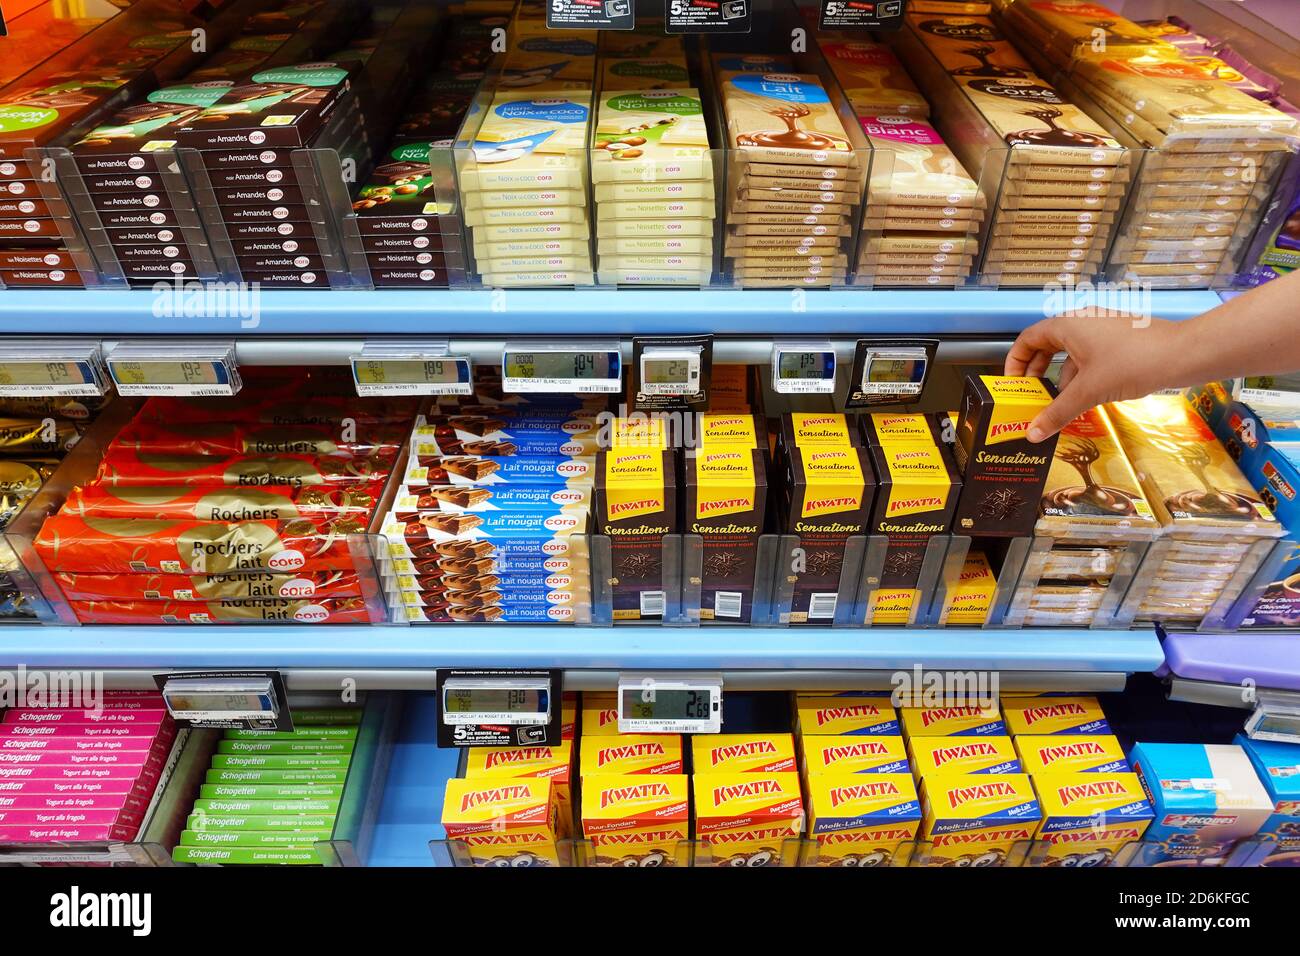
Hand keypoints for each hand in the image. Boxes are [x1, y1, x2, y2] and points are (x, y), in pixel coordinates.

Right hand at [1005, 310, 1182, 441]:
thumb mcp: (1088, 391)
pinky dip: (1083, 375)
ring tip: (1060, 404)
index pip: (1028, 339)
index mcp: (1067, 324)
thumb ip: (1057, 413)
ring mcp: (1103, 328)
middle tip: (1032, 395)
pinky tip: (1087, 397)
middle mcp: (1083, 321)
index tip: (1013, 384)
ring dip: (1062, 378)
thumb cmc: (1134, 361)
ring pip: (1071, 353)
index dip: (1015, 362)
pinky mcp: (1121, 339)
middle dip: (1038, 372)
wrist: (1183, 354)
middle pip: (1048, 345)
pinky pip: (1091, 356)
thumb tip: (1033, 433)